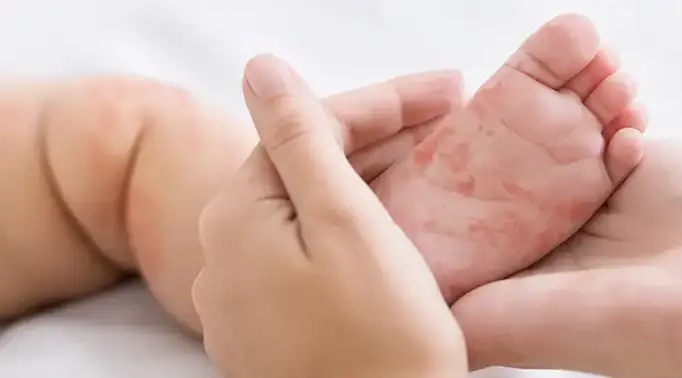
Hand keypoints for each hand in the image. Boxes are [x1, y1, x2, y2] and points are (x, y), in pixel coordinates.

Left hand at [194, 55, 465, 377]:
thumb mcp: (348, 224)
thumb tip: (262, 69)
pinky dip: (353, 232)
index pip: (306, 130)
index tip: (447, 93)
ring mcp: (245, 302)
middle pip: (305, 170)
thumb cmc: (382, 342)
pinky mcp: (273, 333)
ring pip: (310, 213)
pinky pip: (310, 258)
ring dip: (369, 182)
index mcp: (236, 220)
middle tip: (449, 123)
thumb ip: (302, 140)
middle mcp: (224, 259)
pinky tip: (399, 226)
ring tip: (434, 166)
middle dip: (378, 140)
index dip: (383, 103)